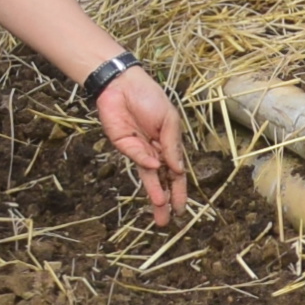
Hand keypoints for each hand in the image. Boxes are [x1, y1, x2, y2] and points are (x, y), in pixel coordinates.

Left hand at [93, 67, 191, 222]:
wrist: (123, 84)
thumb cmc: (150, 98)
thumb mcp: (169, 121)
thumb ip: (172, 146)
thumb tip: (178, 170)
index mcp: (168, 145)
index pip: (175, 173)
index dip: (179, 191)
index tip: (182, 208)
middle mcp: (154, 151)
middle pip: (160, 180)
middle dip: (164, 201)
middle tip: (166, 221)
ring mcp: (137, 149)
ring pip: (147, 176)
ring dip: (154, 192)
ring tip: (160, 210)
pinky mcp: (122, 145)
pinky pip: (137, 156)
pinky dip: (146, 161)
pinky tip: (155, 167)